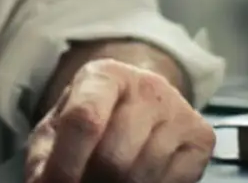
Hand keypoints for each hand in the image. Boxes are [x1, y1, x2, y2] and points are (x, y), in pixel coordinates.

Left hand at [24, 58, 214, 182]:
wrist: (140, 101)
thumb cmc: (92, 117)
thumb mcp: (57, 130)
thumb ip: (45, 158)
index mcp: (103, 75)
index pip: (84, 120)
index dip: (65, 165)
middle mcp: (147, 86)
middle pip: (114, 157)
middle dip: (93, 182)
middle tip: (86, 182)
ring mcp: (178, 109)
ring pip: (142, 176)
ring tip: (108, 181)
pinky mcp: (202, 136)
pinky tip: (139, 179)